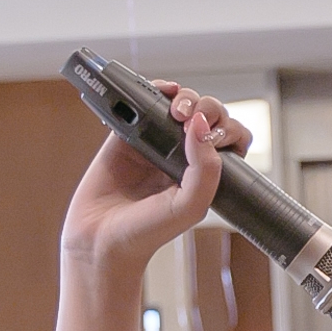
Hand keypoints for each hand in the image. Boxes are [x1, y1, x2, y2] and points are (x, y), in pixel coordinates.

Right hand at [60, 82, 249, 274]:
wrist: (101, 241)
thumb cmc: (146, 232)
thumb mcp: (190, 206)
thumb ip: (204, 168)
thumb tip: (200, 125)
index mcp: (204, 173)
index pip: (230, 140)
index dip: (229, 130)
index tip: (216, 136)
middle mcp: (182, 155)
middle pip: (208, 116)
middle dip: (208, 108)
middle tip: (192, 120)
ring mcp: (155, 142)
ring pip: (180, 104)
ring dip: (186, 97)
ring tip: (177, 111)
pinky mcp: (126, 134)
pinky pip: (144, 101)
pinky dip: (155, 89)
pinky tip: (161, 92)